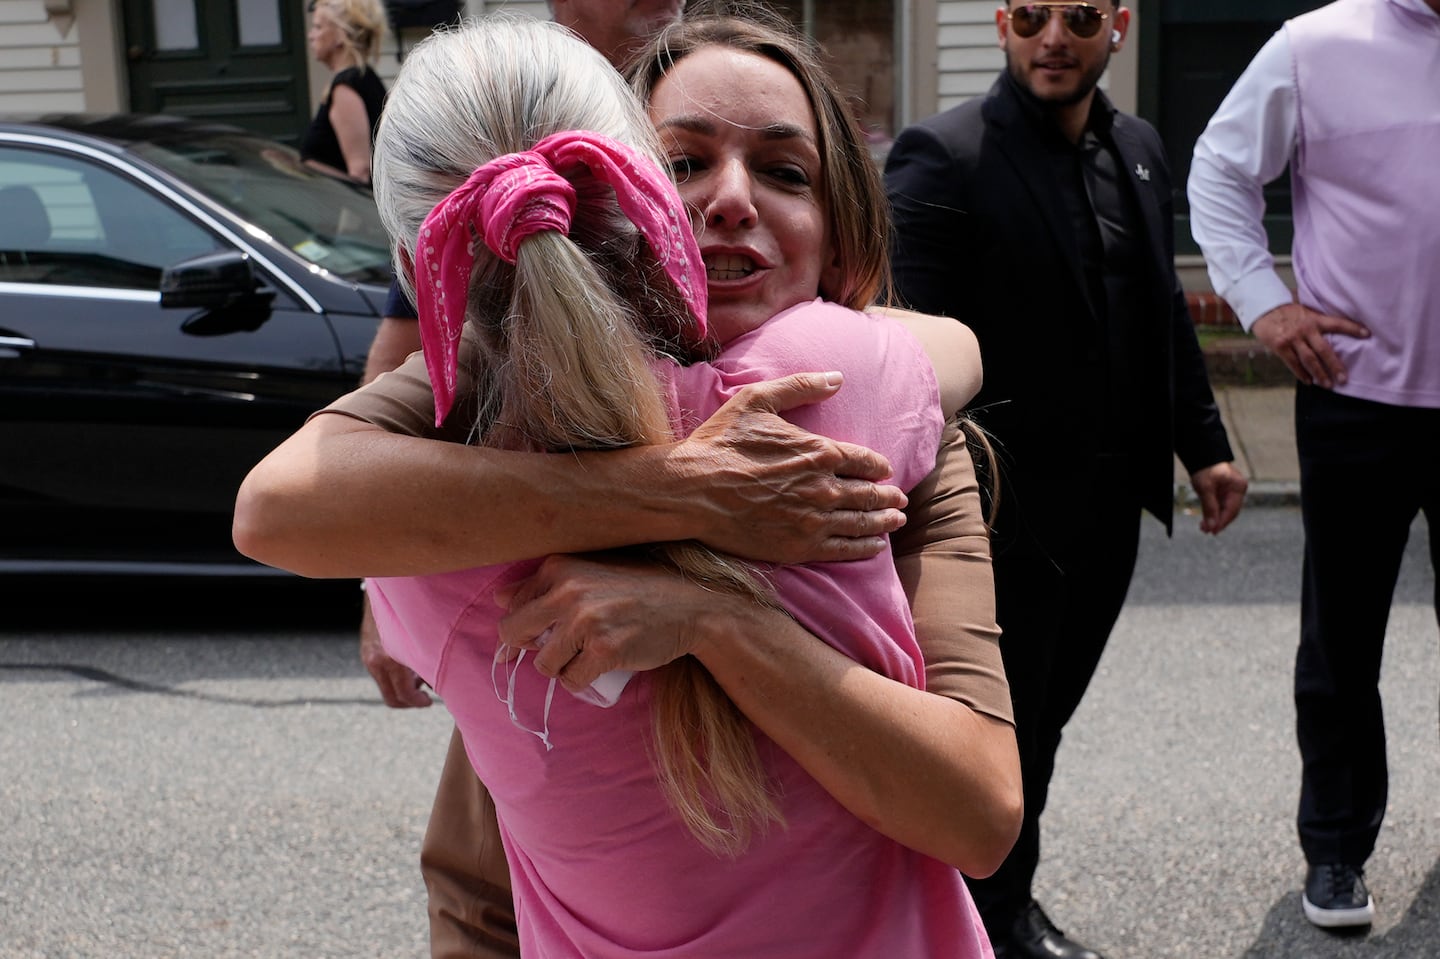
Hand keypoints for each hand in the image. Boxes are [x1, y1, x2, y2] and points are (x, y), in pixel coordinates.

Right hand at [359, 592, 431, 707]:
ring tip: (418, 674)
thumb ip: (427, 663)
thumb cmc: (409, 611)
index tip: (429, 701)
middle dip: (410, 701)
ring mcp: (368, 657)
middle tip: (425, 696)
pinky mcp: (366, 652)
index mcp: (391, 658)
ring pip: (386, 687)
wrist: (386, 587)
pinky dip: (395, 676)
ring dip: (403, 687)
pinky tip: (408, 663)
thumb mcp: (422, 638)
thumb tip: (437, 684)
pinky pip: (382, 675)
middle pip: (392, 698)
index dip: (419, 702)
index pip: (404, 694)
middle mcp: (376, 660)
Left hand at [494, 553, 727, 694]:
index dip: (522, 627)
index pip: (512, 605)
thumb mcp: (590, 573)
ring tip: (588, 654)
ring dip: (562, 667)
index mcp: (559, 567)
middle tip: (560, 648)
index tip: (539, 635)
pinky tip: (601, 666)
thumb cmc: (638, 590)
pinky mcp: (604, 651)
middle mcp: (568, 591)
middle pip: (514, 634)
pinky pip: (571, 680)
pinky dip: (582, 680)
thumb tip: (497, 598)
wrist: (690, 606)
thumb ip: (545, 582)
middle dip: (531, 647)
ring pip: (544, 664)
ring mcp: (586, 622)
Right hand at [672, 371, 908, 563]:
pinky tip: (875, 547)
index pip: (864, 461)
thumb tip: (837, 377)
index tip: (886, 470)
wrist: (692, 489)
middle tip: (900, 499)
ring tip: (896, 520)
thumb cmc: (721, 443)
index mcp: (818, 452)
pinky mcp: (798, 547)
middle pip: (869, 494)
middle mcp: (823, 488)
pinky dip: (864, 547)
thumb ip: (800, 386)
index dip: (879, 466)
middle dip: (888, 496)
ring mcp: (813, 520)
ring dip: (884, 521)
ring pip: (862, 523)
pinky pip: (843, 549)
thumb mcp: (757, 400)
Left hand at [1189, 461, 1246, 534]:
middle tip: (1206, 531)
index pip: (1232, 509)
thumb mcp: (1205, 488)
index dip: (1222, 521)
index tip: (1213, 531)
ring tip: (1203, 528)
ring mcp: (1231, 492)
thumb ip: (1209, 507)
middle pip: (1230, 511)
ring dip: (1214, 519)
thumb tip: (1211, 526)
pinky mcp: (1224, 493)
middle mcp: (1238, 490)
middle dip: (1218, 522)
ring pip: (1224, 510)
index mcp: (1238, 486)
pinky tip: (1205, 521)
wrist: (1201, 456)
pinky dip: (1213, 513)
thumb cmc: (1205, 468)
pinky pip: (1220, 506)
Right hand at [1251, 303, 1368, 388]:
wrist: (1264, 309)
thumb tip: (1333, 334)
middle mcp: (1305, 329)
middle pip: (1324, 350)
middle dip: (1335, 365)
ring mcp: (1292, 338)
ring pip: (1309, 359)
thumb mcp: (1305, 312)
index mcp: (1314, 319)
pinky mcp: (1280, 346)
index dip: (1352, 328)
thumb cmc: (1286, 312)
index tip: (1367, 334)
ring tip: (1327, 385)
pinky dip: (1301, 373)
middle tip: (1343, 379)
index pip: (1337, 324)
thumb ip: (1316, 322)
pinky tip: (1309, 381)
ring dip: (1319, 373)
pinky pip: (1293, 363)